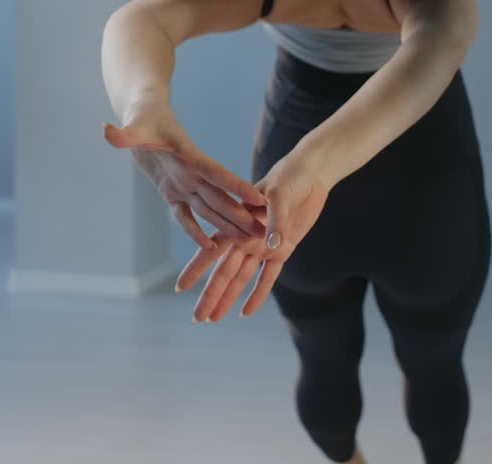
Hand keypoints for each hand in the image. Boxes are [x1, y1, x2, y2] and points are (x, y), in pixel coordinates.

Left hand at [103, 105, 265, 246]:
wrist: (145, 114)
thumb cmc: (142, 115)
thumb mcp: (134, 124)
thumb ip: (124, 133)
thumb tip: (108, 132)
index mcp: (189, 156)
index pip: (217, 174)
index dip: (237, 188)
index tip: (259, 200)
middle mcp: (191, 173)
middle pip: (219, 197)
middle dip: (240, 215)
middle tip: (263, 233)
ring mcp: (184, 184)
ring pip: (209, 209)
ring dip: (227, 225)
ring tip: (248, 241)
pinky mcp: (172, 192)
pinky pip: (185, 215)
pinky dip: (195, 231)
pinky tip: (209, 248)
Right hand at [175, 154, 329, 319]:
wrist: (311, 174)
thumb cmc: (290, 177)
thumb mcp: (280, 194)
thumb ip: (275, 219)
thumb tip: (272, 245)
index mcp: (239, 222)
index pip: (212, 249)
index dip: (197, 269)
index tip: (180, 287)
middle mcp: (247, 237)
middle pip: (224, 272)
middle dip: (210, 294)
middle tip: (197, 318)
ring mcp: (264, 245)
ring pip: (241, 278)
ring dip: (228, 298)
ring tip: (214, 318)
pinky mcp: (284, 249)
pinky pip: (268, 276)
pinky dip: (258, 293)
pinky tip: (246, 311)